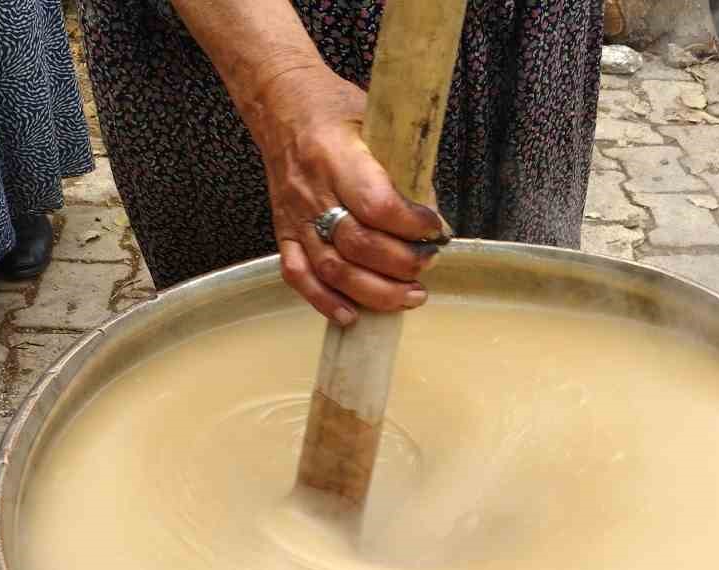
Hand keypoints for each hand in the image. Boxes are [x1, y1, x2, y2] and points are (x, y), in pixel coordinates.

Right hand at [251, 66, 447, 323]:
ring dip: (374, 293)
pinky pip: (299, 276)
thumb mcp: (380, 121)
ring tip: (409, 297)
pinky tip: (353, 315)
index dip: (411, 226)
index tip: (437, 230)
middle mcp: (312, 191)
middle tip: (427, 267)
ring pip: (332, 270)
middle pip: (357, 245)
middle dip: (400, 265)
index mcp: (337, 155)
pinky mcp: (284, 232)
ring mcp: (294, 217)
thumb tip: (434, 221)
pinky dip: (324, 302)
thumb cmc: (337, 110)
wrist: (281, 105)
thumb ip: (407, 168)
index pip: (377, 204)